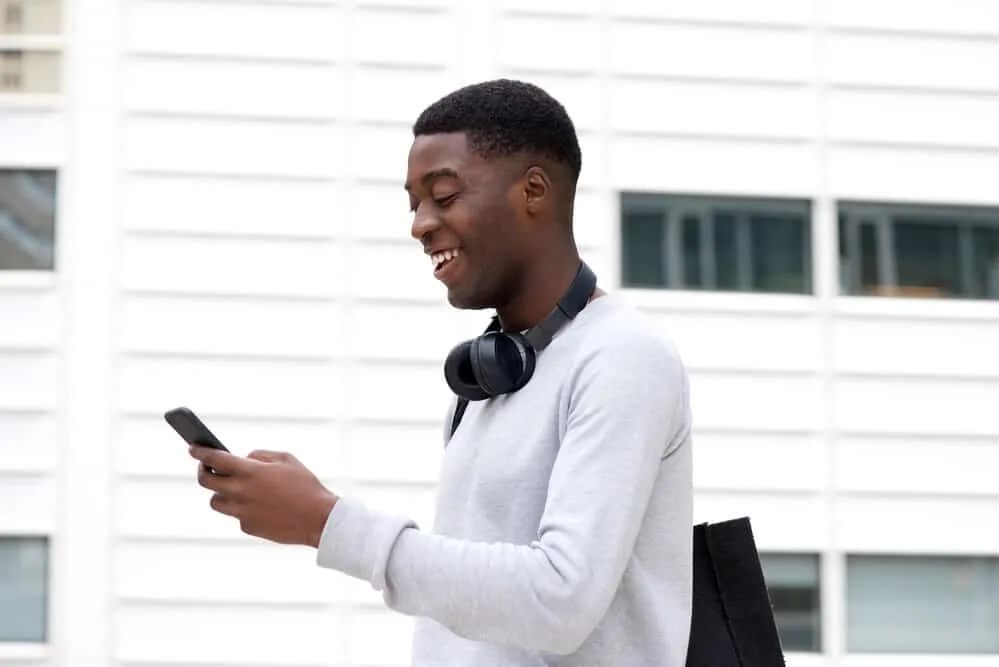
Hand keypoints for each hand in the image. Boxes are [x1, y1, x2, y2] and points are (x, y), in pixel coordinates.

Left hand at [189, 446, 337, 547]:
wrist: (317, 519)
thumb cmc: (305, 485)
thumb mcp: (286, 459)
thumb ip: (260, 455)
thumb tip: (244, 459)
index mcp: (250, 471)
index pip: (215, 459)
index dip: (201, 452)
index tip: (193, 447)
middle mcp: (240, 492)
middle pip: (206, 481)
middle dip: (203, 471)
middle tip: (206, 467)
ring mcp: (241, 512)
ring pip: (215, 501)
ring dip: (220, 492)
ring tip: (231, 487)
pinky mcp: (247, 527)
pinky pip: (235, 514)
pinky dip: (241, 508)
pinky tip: (257, 504)